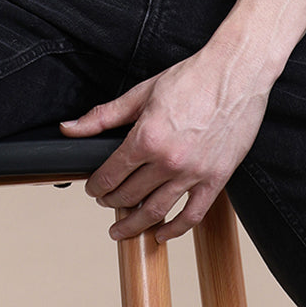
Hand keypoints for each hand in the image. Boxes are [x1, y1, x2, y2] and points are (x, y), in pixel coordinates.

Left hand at [60, 47, 267, 241]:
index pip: (111, 173)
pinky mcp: (216, 179)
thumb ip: (104, 115)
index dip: (97, 185)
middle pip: (130, 194)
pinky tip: (161, 233)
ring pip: (156, 211)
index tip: (93, 188)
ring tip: (121, 230)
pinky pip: (192, 215)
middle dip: (112, 202)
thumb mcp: (142, 92)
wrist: (235, 73)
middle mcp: (168, 160)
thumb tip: (71, 128)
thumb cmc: (191, 78)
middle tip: (105, 203)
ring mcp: (193, 172)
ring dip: (134, 224)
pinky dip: (174, 230)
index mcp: (147, 136)